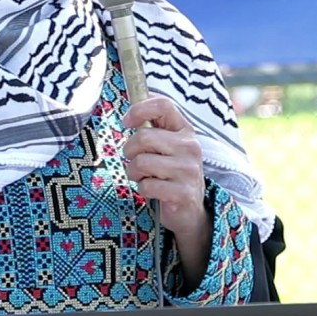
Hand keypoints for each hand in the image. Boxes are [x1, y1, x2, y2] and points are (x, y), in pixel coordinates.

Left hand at [123, 95, 211, 287]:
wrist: (190, 210)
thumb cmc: (170, 172)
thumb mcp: (166, 146)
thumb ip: (151, 128)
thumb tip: (129, 112)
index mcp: (184, 130)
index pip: (163, 105)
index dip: (139, 109)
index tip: (126, 122)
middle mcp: (190, 146)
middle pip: (144, 136)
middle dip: (130, 150)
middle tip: (134, 159)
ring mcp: (189, 170)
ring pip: (142, 162)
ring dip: (134, 172)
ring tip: (144, 177)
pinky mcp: (183, 192)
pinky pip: (147, 186)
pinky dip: (143, 190)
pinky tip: (154, 192)